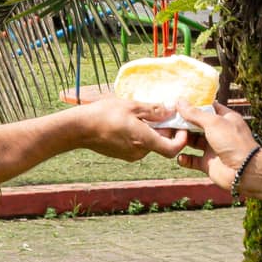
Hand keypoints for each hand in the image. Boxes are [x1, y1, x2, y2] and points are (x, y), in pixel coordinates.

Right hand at [74, 95, 189, 161]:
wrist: (79, 129)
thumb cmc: (104, 114)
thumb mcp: (131, 106)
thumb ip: (153, 110)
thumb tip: (171, 110)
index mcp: (143, 140)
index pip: (172, 149)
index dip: (181, 139)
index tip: (180, 125)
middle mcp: (139, 152)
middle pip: (162, 144)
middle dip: (165, 129)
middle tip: (160, 111)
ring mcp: (130, 155)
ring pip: (150, 144)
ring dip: (151, 131)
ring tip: (140, 114)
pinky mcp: (122, 155)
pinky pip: (139, 145)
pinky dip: (140, 135)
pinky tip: (129, 121)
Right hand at [174, 104, 258, 190]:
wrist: (243, 171)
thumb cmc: (233, 142)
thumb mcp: (213, 122)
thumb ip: (195, 113)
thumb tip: (180, 102)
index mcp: (225, 118)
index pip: (208, 107)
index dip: (194, 104)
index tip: (178, 101)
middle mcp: (219, 132)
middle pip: (197, 124)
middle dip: (184, 122)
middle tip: (168, 118)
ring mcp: (213, 147)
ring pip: (193, 141)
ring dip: (182, 139)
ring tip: (170, 135)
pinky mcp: (208, 163)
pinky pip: (192, 160)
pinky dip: (185, 159)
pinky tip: (179, 156)